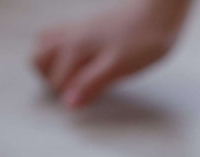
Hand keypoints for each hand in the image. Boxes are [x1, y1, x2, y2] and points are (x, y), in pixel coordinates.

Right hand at [32, 0, 189, 108]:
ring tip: (75, 76)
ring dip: (53, 63)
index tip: (89, 97)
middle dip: (50, 78)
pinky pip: (62, 36)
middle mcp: (71, 36)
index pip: (55, 81)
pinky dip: (64, 50)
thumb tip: (68, 103)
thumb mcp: (118, 66)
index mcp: (76, 48)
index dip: (69, 96)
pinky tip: (84, 60)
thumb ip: (91, 84)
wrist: (162, 7)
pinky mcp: (90, 26)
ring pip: (46, 44)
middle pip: (38, 59)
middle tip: (76, 88)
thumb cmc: (145, 37)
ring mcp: (79, 28)